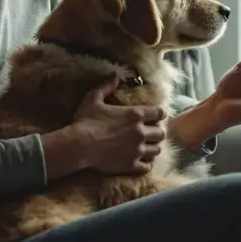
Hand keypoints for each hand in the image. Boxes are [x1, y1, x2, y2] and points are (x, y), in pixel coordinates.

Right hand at [45, 75, 166, 177]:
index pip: (160, 113)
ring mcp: (138, 150)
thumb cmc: (86, 121)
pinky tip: (141, 161)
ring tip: (147, 147)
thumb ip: (106, 86)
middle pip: (161, 133)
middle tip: (151, 133)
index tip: (155, 116)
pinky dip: (146, 164)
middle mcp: (141, 132)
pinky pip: (147, 166)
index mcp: (135, 114)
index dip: (158, 114)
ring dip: (153, 147)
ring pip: (157, 150)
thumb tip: (115, 75)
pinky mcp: (132, 165)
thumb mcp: (94, 99)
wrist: (79, 146)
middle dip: (158, 132)